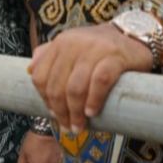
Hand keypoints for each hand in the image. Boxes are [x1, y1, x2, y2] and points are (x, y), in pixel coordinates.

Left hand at [28, 23, 152, 133]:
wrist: (132, 34)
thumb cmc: (99, 47)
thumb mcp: (72, 46)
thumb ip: (49, 54)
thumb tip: (29, 70)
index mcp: (60, 43)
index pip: (40, 76)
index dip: (44, 99)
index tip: (54, 114)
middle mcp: (74, 43)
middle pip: (57, 86)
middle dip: (61, 112)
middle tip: (68, 127)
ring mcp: (95, 49)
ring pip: (76, 87)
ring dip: (75, 112)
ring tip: (79, 126)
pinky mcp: (115, 57)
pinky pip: (100, 82)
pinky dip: (94, 100)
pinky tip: (92, 113)